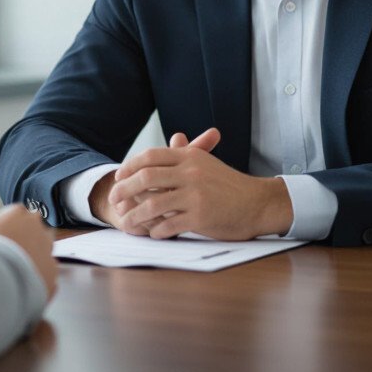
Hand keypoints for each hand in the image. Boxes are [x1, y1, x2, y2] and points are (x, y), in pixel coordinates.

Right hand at [0, 205, 57, 297]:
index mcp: (18, 213)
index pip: (14, 214)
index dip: (3, 225)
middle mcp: (37, 228)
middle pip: (32, 229)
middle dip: (21, 238)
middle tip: (6, 251)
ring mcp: (47, 250)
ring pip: (42, 251)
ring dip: (31, 257)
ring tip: (13, 269)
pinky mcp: (52, 272)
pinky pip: (45, 273)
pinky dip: (35, 277)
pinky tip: (21, 282)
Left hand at [107, 127, 292, 239]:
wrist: (257, 203)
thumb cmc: (229, 184)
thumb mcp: (208, 163)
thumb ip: (187, 152)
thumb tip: (174, 138)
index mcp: (189, 157)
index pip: (150, 156)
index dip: (129, 166)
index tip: (118, 177)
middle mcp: (190, 173)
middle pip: (145, 178)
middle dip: (124, 190)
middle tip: (113, 200)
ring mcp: (195, 195)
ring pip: (152, 205)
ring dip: (134, 216)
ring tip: (126, 223)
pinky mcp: (200, 217)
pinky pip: (169, 225)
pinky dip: (156, 231)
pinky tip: (152, 234)